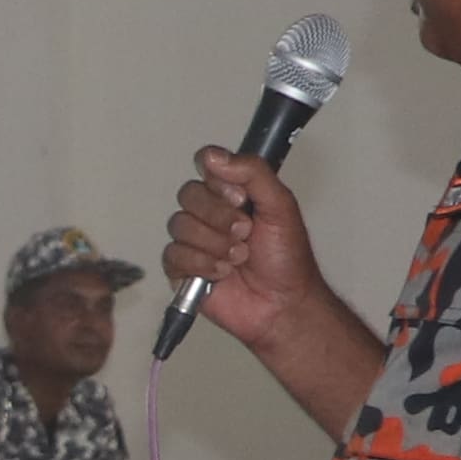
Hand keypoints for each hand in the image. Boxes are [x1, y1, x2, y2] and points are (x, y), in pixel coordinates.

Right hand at [160, 148, 329, 353]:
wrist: (282, 303)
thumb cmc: (287, 259)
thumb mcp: (281, 205)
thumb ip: (253, 172)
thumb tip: (214, 156)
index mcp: (232, 192)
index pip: (207, 165)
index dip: (220, 182)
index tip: (242, 199)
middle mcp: (210, 212)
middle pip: (189, 194)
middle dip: (219, 216)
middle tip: (245, 232)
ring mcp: (194, 240)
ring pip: (180, 225)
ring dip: (215, 243)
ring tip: (239, 257)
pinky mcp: (181, 268)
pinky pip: (173, 254)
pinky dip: (202, 264)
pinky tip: (223, 272)